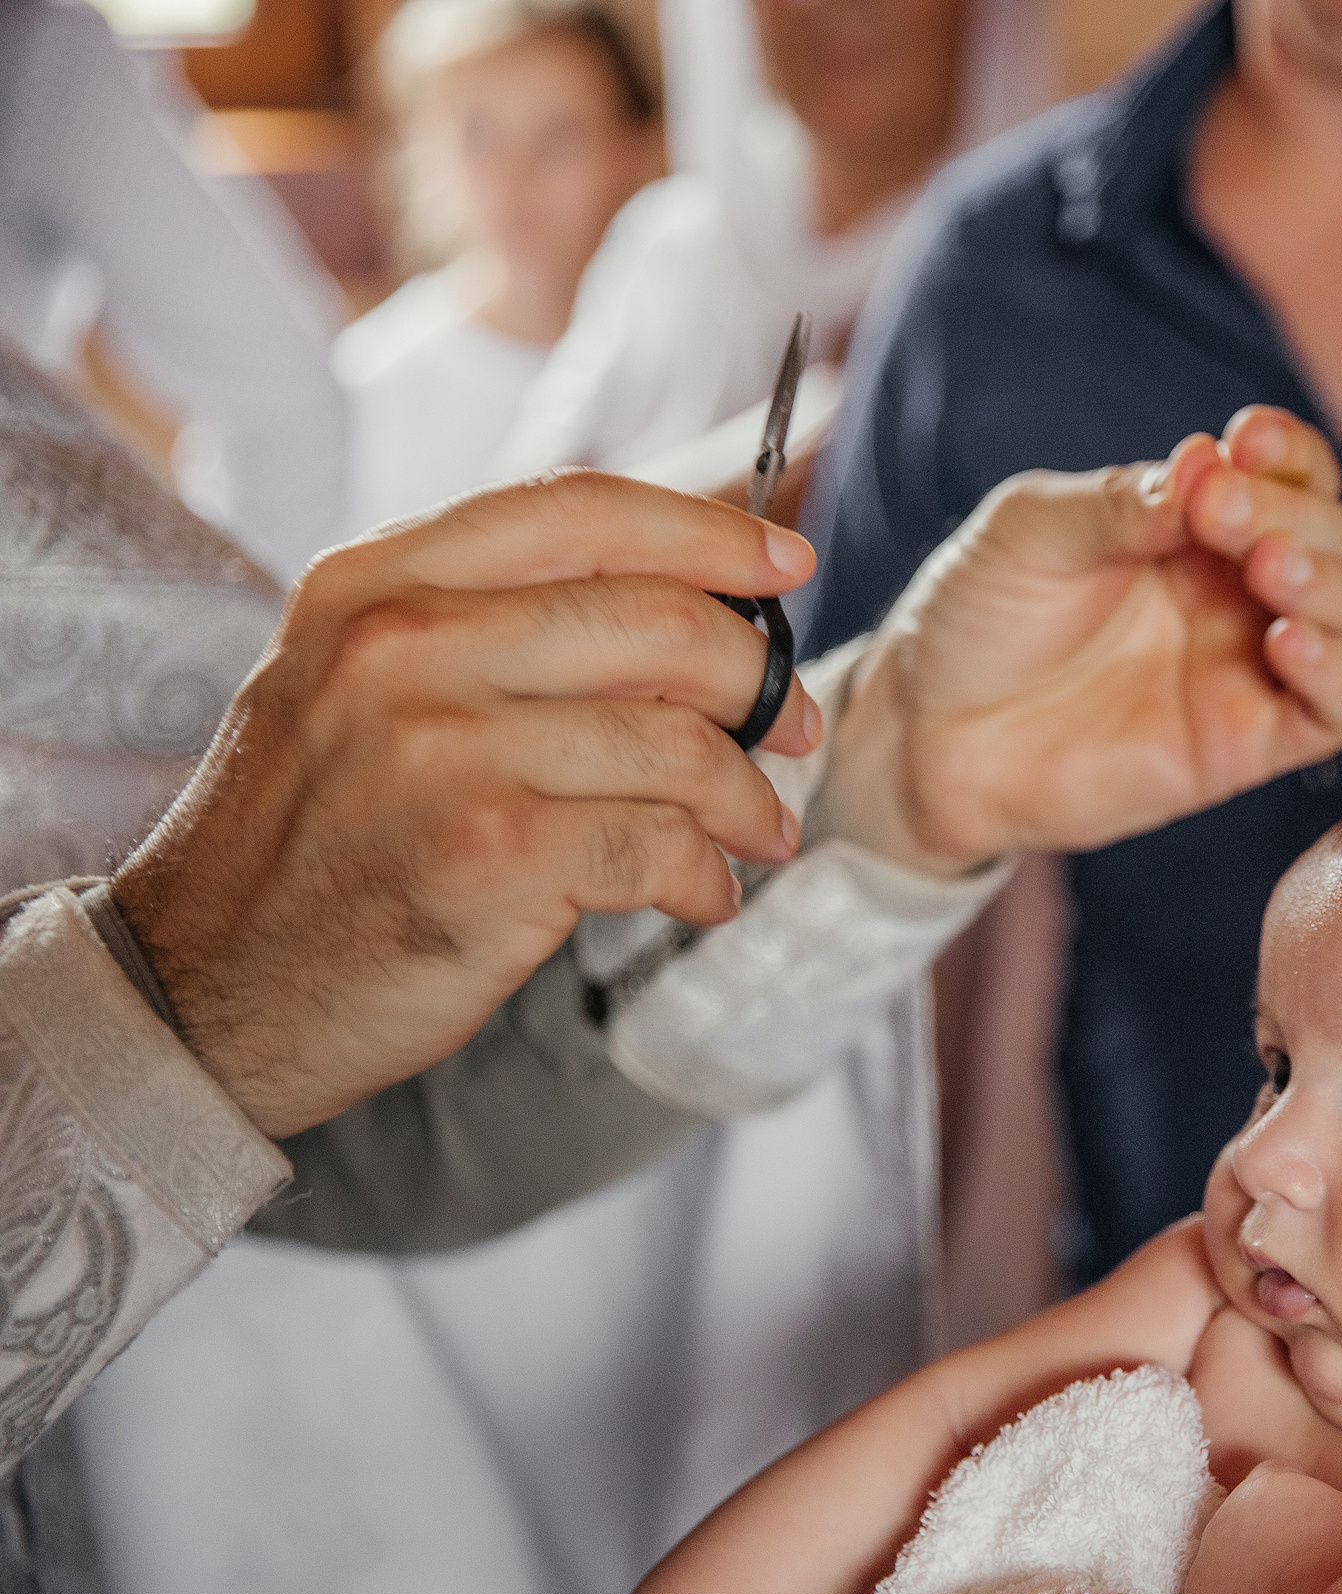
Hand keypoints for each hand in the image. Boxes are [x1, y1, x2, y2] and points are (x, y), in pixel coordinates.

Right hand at [112, 473, 824, 1137]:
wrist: (201, 988)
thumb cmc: (312, 839)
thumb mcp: (359, 686)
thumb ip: (492, 627)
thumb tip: (690, 608)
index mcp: (375, 582)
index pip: (577, 510)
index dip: (707, 533)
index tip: (785, 567)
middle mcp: (403, 647)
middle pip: (659, 623)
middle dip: (759, 680)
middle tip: (793, 728)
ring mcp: (443, 752)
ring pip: (679, 742)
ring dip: (749, 798)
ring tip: (760, 833)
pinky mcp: (488, 858)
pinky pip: (662, 843)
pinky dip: (708, 877)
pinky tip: (704, 896)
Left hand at [831, 407, 1341, 875]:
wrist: (926, 732)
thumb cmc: (977, 616)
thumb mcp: (1032, 530)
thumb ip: (1119, 503)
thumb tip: (1206, 466)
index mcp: (1202, 525)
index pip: (1298, 474)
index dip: (1291, 453)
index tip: (1243, 441)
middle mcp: (1242, 592)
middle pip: (1340, 539)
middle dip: (1295, 515)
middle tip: (1214, 515)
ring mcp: (1251, 668)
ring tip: (1269, 573)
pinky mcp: (1247, 745)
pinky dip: (1341, 671)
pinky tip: (1287, 640)